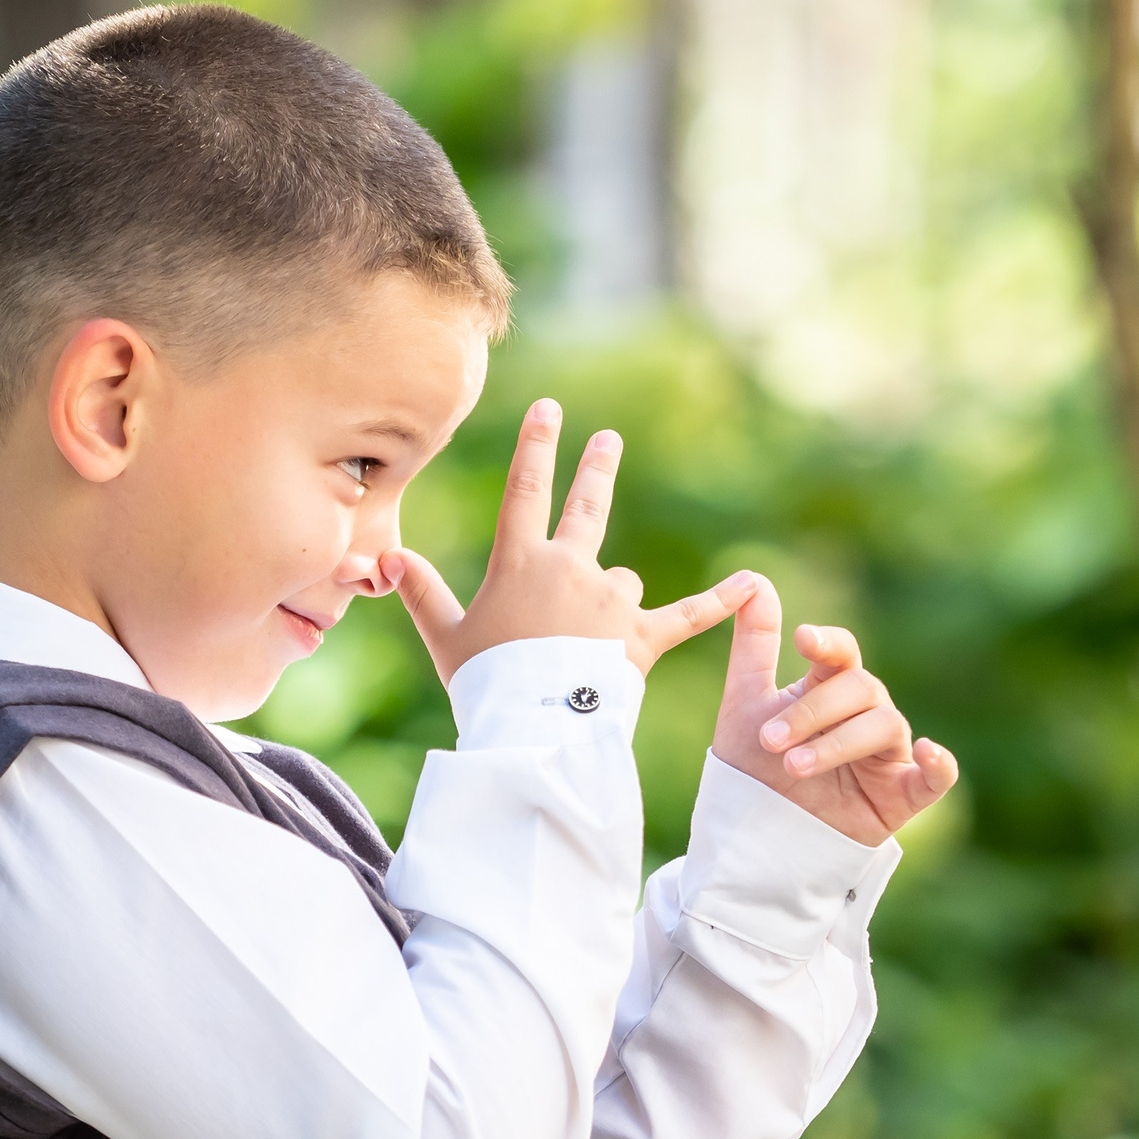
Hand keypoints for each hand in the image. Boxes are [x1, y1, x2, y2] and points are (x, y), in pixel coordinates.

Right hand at [390, 398, 753, 681]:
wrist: (531, 729)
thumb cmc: (484, 685)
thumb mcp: (446, 637)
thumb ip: (421, 591)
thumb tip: (385, 556)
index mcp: (521, 563)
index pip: (528, 490)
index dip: (537, 445)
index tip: (549, 409)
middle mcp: (570, 568)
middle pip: (587, 506)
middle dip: (597, 468)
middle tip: (608, 440)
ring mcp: (610, 602)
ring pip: (621, 581)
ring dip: (612, 597)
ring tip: (585, 642)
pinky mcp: (643, 638)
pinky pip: (689, 614)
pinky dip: (721, 601)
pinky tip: (752, 586)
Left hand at [711, 576, 956, 846]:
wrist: (755, 837)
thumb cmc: (754, 768)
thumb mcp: (745, 703)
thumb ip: (755, 645)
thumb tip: (756, 578)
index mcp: (831, 689)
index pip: (843, 654)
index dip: (829, 644)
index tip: (804, 640)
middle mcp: (865, 715)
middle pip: (860, 688)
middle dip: (814, 711)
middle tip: (770, 741)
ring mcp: (887, 755)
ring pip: (885, 726)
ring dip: (839, 742)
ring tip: (796, 767)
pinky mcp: (902, 796)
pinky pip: (934, 778)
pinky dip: (939, 764)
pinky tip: (928, 752)